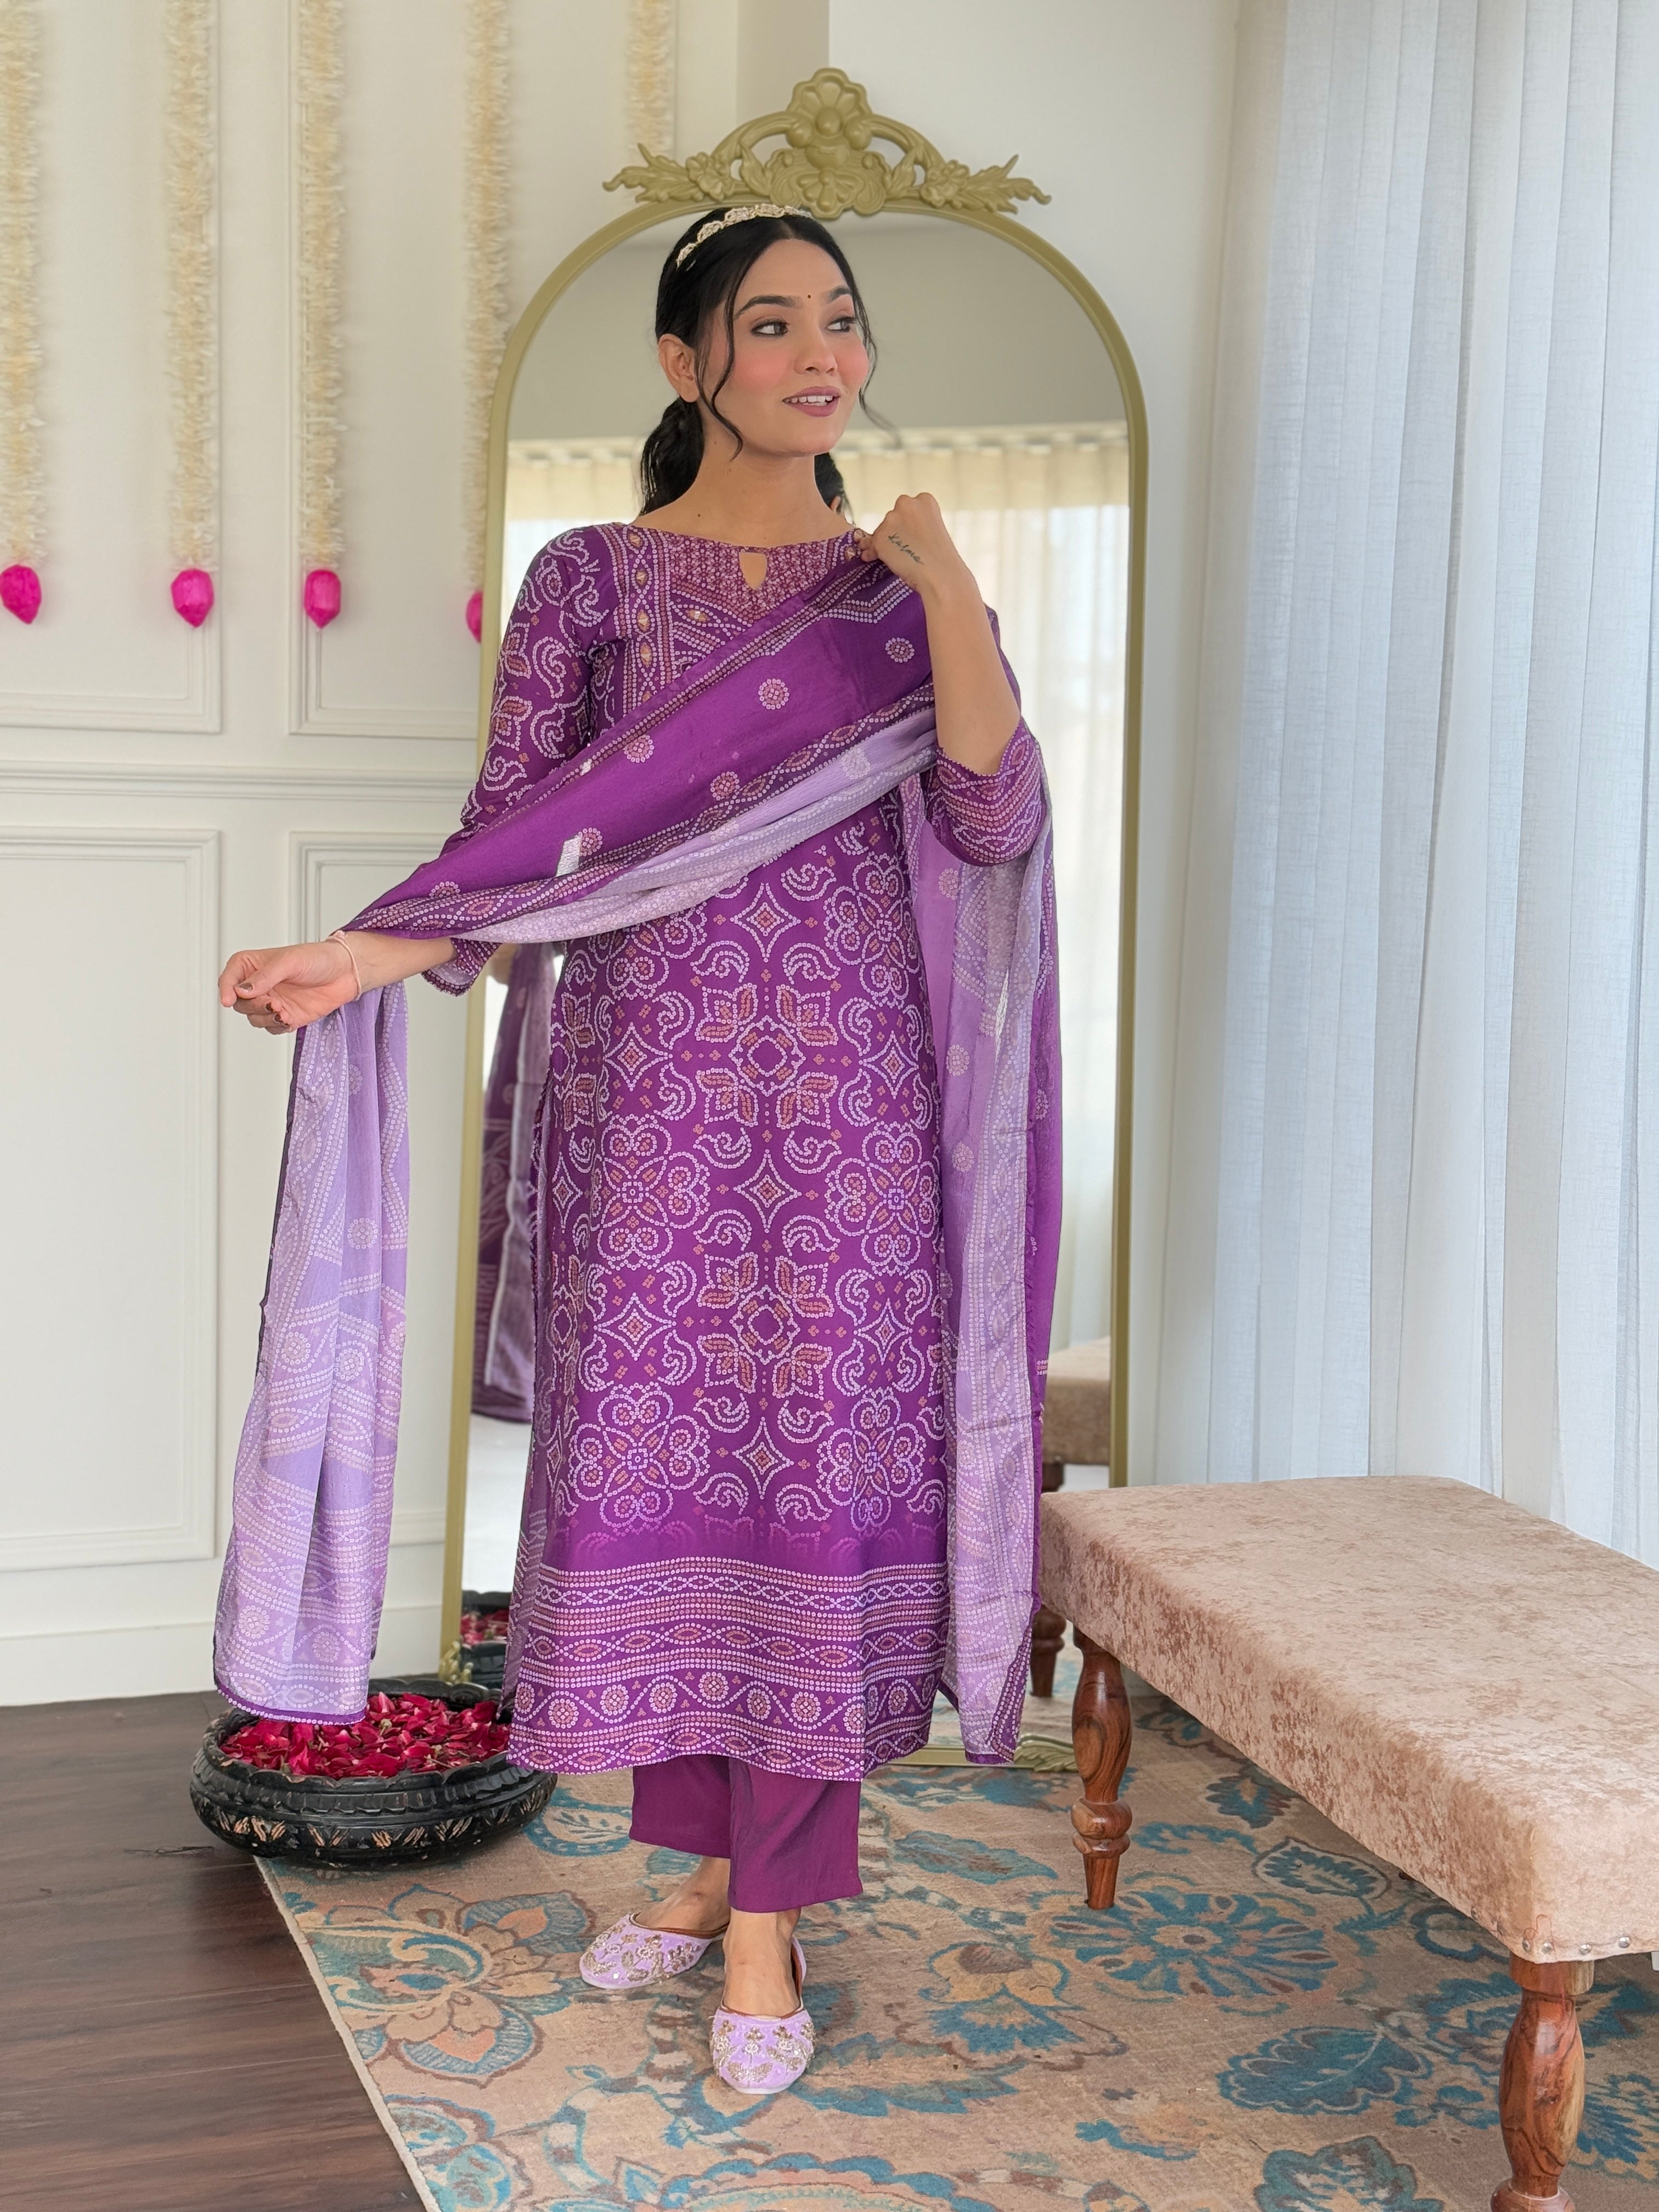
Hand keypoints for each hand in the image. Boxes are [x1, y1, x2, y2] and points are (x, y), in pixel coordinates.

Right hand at [219, 939, 356, 1033]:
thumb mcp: (290, 961)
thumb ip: (265, 976)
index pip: (230, 977)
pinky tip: (288, 1019)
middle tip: (270, 1002)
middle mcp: (259, 985)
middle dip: (252, 1005)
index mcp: (253, 965)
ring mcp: (272, 1001)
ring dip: (265, 1017)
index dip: (225, 989)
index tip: (228, 999)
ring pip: (254, 1018)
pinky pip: (272, 1027)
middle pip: (240, 1003)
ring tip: (282, 1010)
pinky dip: (277, 1026)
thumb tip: (243, 990)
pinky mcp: (286, 1015)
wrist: (346, 973)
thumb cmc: (319, 958)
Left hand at [855, 492, 976, 605]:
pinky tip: (872, 558)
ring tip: (892, 557)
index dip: (907, 523)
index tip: (910, 535)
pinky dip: (871, 553)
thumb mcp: (934, 529)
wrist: (940, 575)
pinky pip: (870, 546)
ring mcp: (891, 520)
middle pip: (892, 517)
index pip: (907, 508)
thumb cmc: (941, 558)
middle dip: (893, 532)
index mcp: (925, 500)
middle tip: (901, 548)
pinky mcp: (880, 538)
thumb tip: (895, 532)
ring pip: (880, 531)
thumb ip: (917, 524)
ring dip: (883, 542)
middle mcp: (906, 504)